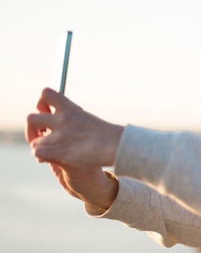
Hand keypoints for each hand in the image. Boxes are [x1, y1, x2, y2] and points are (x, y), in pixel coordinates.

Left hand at [25, 88, 123, 207]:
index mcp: (70, 109)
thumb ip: (73, 119)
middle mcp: (62, 120)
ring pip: (34, 140)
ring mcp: (60, 136)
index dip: (41, 104)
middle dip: (32, 129)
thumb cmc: (109, 136)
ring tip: (48, 151)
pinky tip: (48, 159)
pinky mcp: (59, 151)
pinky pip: (37, 152)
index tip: (47, 112)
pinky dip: (40, 156)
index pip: (45, 94)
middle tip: (40, 136)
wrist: (117, 146)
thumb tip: (63, 121)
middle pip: (31, 118)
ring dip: (39, 146)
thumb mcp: (88, 120)